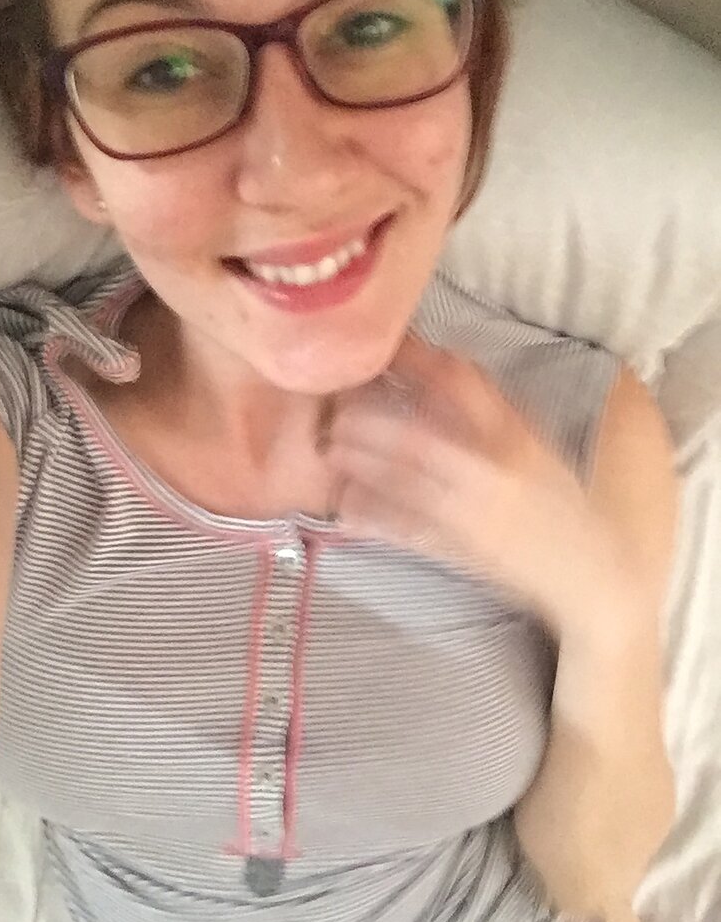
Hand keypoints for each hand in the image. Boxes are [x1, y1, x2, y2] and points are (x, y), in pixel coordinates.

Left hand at [320, 332, 637, 640]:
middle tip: (336, 409)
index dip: (417, 362)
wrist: (590, 571)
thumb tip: (437, 366)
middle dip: (372, 422)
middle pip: (420, 438)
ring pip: (409, 484)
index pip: (463, 384)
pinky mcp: (465, 553)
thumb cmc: (559, 503)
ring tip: (332, 449)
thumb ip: (491, 411)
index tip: (382, 350)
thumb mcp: (534, 447)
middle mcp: (495, 471)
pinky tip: (348, 509)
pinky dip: (378, 519)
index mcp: (517, 436)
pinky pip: (412, 533)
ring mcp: (476, 515)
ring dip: (365, 464)